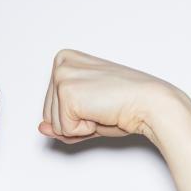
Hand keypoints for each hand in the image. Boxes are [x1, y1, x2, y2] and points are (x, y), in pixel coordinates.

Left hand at [38, 48, 181, 144]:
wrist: (150, 103)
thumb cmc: (125, 105)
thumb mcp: (86, 113)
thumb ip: (61, 120)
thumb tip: (40, 128)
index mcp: (65, 60)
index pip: (50, 106)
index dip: (76, 115)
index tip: (99, 101)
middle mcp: (61, 63)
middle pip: (48, 115)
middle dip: (75, 121)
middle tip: (101, 107)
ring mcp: (62, 76)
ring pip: (54, 125)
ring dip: (80, 126)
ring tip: (101, 109)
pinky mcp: (67, 93)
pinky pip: (64, 130)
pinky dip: (84, 130)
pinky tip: (100, 112)